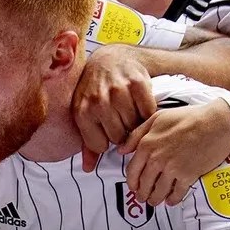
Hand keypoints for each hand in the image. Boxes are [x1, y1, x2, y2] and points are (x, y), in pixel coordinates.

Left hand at [73, 45, 156, 171]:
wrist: (110, 60)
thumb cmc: (95, 92)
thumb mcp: (85, 114)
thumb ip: (87, 143)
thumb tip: (88, 169)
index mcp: (82, 112)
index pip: (100, 146)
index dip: (106, 142)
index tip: (108, 132)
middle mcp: (98, 101)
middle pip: (119, 137)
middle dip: (122, 133)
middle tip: (122, 123)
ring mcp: (118, 91)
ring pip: (134, 125)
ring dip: (135, 124)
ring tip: (130, 114)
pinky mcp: (137, 83)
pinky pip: (148, 111)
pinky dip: (147, 112)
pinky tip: (140, 107)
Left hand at [120, 99, 229, 206]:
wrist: (217, 123)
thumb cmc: (188, 117)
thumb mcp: (157, 118)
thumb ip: (137, 134)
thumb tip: (121, 150)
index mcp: (147, 145)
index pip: (132, 170)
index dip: (132, 182)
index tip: (133, 186)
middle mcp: (157, 159)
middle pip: (144, 185)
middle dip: (142, 194)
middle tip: (143, 198)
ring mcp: (172, 169)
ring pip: (158, 192)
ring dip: (155, 200)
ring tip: (155, 202)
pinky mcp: (188, 176)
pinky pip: (176, 194)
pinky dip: (172, 200)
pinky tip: (171, 201)